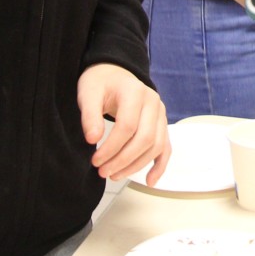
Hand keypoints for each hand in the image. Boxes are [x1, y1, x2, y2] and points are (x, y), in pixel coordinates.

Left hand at [78, 63, 170, 183]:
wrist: (114, 73)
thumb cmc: (100, 83)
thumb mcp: (88, 93)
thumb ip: (89, 115)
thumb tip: (92, 139)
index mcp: (135, 92)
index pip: (127, 126)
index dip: (111, 147)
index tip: (95, 160)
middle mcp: (153, 102)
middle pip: (145, 138)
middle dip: (123, 160)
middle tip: (103, 172)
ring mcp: (160, 114)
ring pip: (156, 145)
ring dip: (136, 165)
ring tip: (114, 175)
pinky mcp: (162, 124)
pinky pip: (166, 147)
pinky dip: (160, 165)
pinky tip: (150, 181)